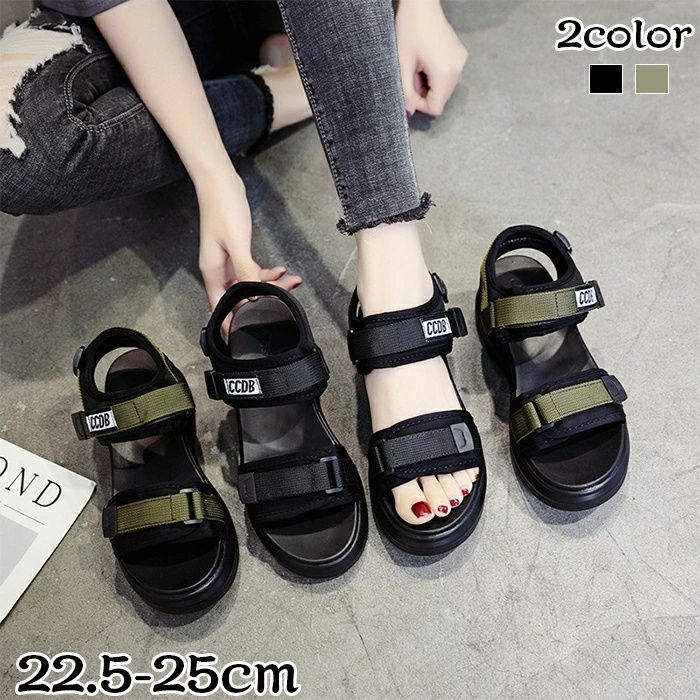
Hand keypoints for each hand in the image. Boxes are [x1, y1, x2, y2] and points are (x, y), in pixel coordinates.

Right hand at [196, 171, 301, 310]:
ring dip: (270, 286)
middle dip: (262, 302)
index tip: (248, 334)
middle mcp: (219, 271)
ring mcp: (228, 263)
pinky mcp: (237, 254)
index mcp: (213, 272)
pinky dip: (267, 274)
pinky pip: (253, 272)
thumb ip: (246, 271)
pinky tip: (281, 270)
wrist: (221, 184)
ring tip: (291, 281)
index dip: (233, 322)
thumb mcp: (237, 243)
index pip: (220, 307)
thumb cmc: (223, 209)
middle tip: (285, 300)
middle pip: (239, 298)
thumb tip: (253, 296)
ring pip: (250, 285)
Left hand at [395, 0, 467, 116]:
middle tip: (413, 76)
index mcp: (444, 73)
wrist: (422, 4)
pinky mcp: (461, 56)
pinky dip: (437, 76)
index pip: (436, 108)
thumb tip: (409, 112)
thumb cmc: (410, 29)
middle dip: (425, 94)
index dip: (420, 105)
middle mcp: (457, 70)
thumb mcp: (403, 64)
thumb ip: (406, 92)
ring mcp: (461, 62)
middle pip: (442, 100)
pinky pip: (449, 77)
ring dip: (431, 85)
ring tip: (420, 67)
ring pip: (445, 90)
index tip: (410, 91)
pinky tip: (428, 62)